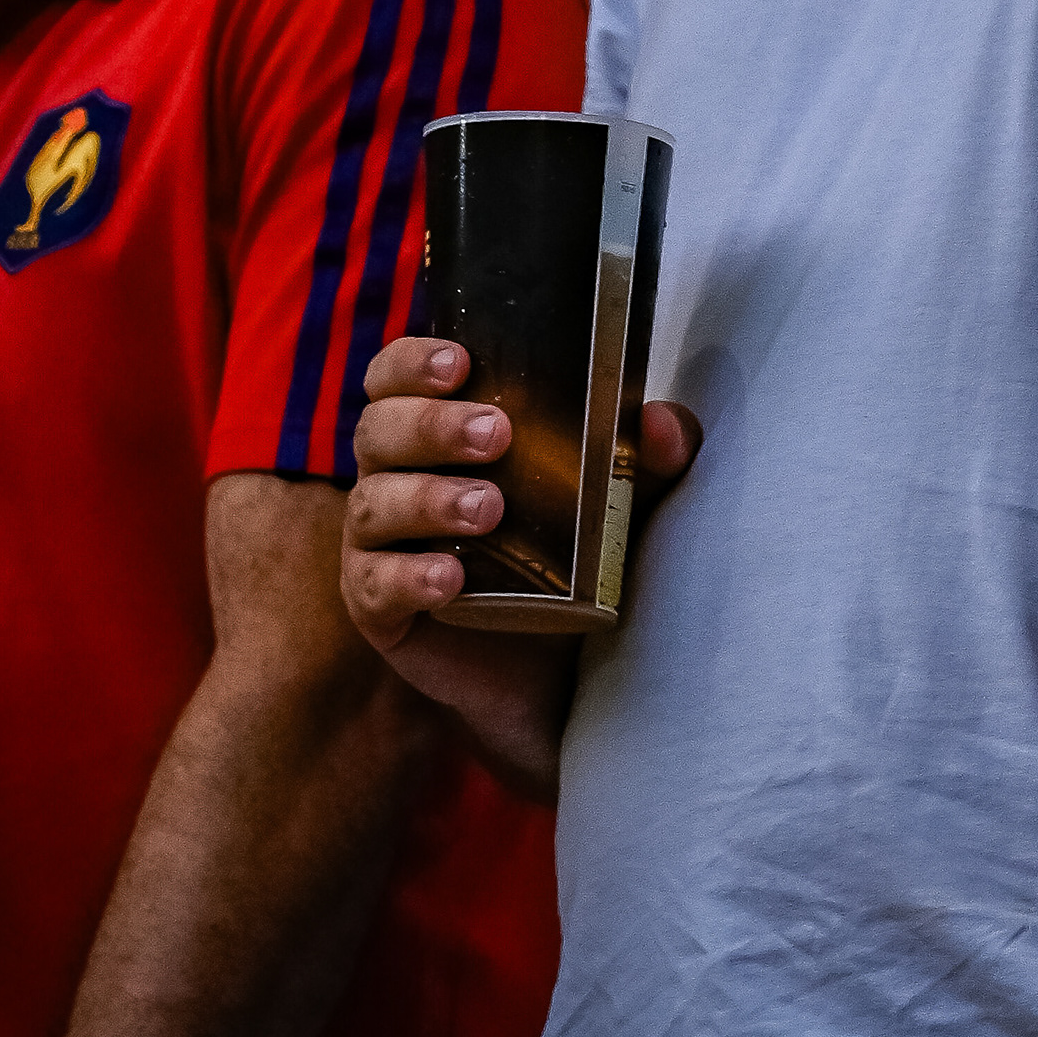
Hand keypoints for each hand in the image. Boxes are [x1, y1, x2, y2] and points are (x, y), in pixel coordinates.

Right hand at [342, 341, 701, 786]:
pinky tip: (449, 578)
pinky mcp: (380, 611)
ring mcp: (380, 546)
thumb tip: (664, 426)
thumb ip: (646, 460)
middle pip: (380, 430)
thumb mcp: (620, 503)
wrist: (558, 675)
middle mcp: (396, 477)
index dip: (412, 361)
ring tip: (488, 509)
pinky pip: (373, 585)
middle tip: (497, 436)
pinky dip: (407, 576)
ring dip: (427, 499)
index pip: (395, 376)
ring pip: (374, 504)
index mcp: (435, 432)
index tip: (460, 362)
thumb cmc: (576, 559)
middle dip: (433, 425)